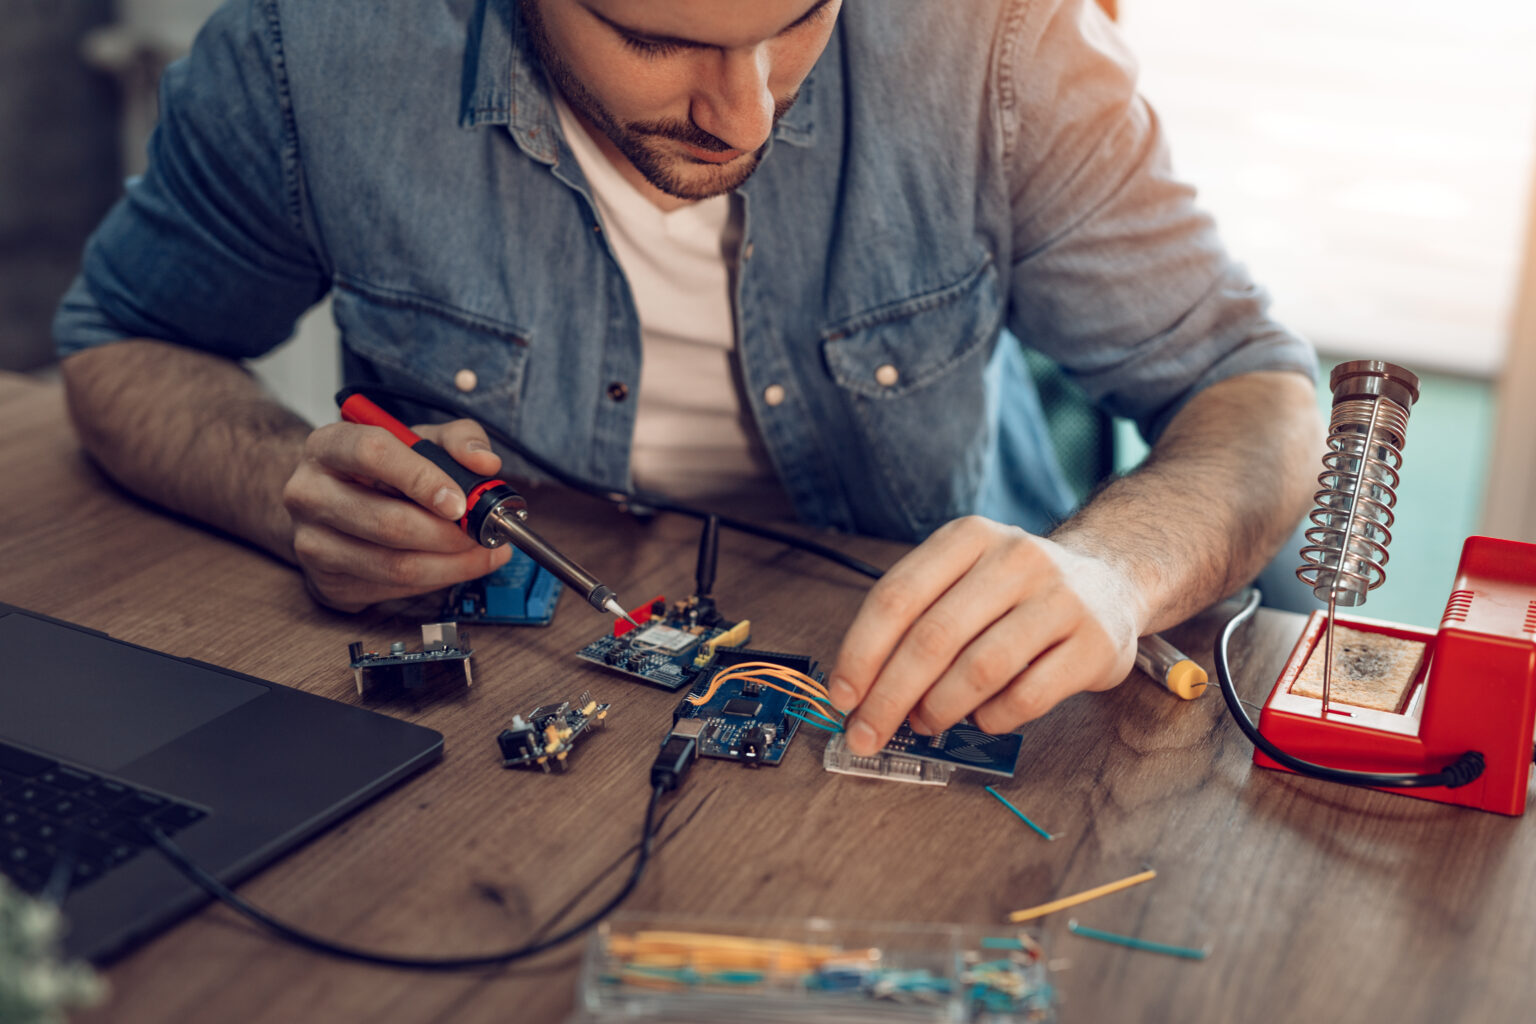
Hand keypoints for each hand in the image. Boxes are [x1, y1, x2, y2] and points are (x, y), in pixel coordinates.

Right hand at [282, 418, 513, 610]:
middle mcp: (308, 493)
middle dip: (449, 534)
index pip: (372, 453)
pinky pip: (393, 588)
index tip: (459, 501)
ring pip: (394, 565)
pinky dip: (435, 581)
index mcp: (328, 445)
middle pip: (388, 522)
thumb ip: (457, 439)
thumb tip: (485, 463)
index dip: (422, 478)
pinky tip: (453, 566)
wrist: (332, 505)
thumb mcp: (417, 440)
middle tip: (483, 533)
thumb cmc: (381, 470)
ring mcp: (312, 541)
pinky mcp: (326, 581)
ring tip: (479, 552)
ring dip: (451, 564)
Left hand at [826, 516, 1141, 755]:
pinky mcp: (1094, 644)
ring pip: (980, 669)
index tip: (843, 697)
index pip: (897, 597)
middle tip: (868, 733)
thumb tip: (860, 689)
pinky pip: (1027, 697)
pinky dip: (992, 718)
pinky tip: (982, 718)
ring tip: (926, 723)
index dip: (861, 653)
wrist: (1111, 579)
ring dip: (940, 709)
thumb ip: (916, 620)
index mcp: (969, 538)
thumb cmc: (1016, 591)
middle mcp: (1016, 559)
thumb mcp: (964, 578)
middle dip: (890, 696)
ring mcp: (1061, 599)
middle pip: (933, 638)